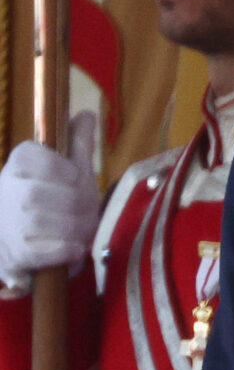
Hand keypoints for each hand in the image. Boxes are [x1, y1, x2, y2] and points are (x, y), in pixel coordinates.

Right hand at [0, 111, 98, 291]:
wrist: (20, 240)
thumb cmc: (50, 198)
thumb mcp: (64, 168)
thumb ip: (76, 143)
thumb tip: (86, 114)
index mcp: (19, 164)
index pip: (31, 156)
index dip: (59, 168)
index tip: (75, 176)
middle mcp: (5, 191)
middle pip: (43, 194)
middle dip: (77, 203)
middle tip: (89, 208)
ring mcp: (6, 224)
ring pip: (45, 222)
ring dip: (76, 227)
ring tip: (84, 228)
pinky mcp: (14, 254)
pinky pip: (46, 251)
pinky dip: (67, 250)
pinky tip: (73, 247)